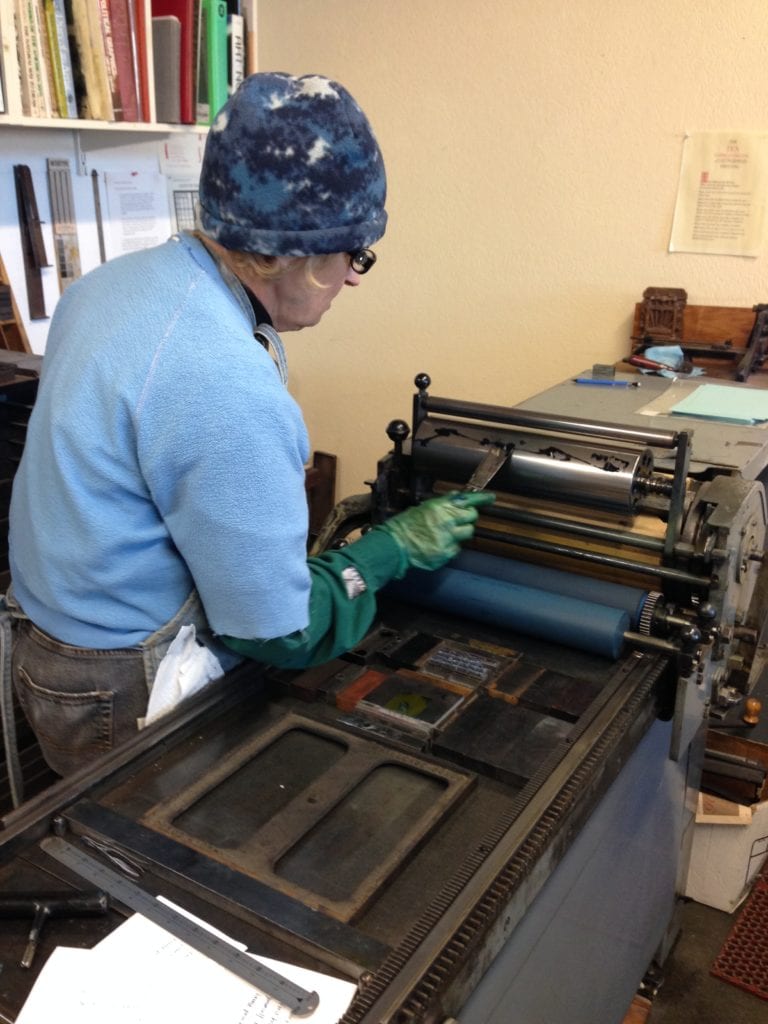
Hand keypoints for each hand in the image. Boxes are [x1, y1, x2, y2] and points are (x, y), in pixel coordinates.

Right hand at [380, 491, 494, 570]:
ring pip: (468, 533)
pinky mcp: (447, 553)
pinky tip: (438, 545)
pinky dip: (451, 547)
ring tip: (446, 534)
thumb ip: (443, 503)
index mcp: (441, 507)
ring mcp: (448, 538)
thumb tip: (457, 497)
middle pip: (471, 517)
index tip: (491, 498)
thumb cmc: (406, 525)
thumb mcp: (424, 508)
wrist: (396, 545)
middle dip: (467, 517)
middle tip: (458, 520)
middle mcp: (448, 521)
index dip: (482, 499)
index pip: (467, 500)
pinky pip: (457, 549)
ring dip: (461, 533)